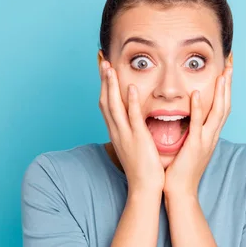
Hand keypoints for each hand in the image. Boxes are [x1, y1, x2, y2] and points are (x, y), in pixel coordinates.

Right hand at [99, 60, 164, 194]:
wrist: (144, 188)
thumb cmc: (143, 168)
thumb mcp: (134, 145)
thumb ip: (133, 131)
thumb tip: (134, 120)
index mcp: (117, 131)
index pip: (106, 103)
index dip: (104, 85)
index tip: (104, 67)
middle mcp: (117, 131)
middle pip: (105, 100)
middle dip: (103, 79)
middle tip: (101, 58)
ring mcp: (126, 135)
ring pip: (114, 106)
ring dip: (111, 85)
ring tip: (110, 66)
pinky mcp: (137, 140)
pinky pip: (132, 118)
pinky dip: (129, 102)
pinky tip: (130, 88)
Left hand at [163, 63, 232, 198]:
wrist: (180, 190)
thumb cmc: (180, 168)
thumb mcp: (189, 144)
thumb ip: (190, 129)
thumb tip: (187, 115)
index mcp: (210, 133)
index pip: (222, 105)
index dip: (225, 87)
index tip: (226, 69)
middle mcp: (212, 135)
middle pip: (226, 104)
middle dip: (228, 83)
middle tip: (231, 63)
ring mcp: (205, 140)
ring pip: (218, 112)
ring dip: (221, 92)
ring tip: (223, 73)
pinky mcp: (195, 145)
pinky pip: (198, 124)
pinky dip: (200, 109)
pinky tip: (198, 94)